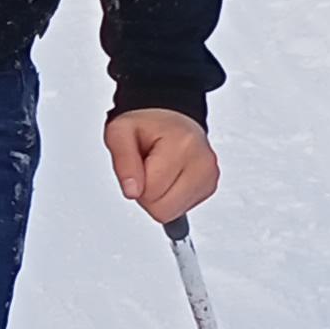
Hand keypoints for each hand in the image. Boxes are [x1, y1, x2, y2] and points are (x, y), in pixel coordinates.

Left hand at [105, 107, 218, 224]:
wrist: (170, 115)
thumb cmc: (146, 124)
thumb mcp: (120, 133)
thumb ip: (123, 162)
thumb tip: (132, 192)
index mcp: (182, 145)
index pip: (150, 194)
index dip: (136, 184)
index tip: (139, 162)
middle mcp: (202, 162)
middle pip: (163, 210)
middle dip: (148, 194)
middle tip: (148, 168)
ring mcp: (209, 176)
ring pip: (173, 213)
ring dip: (160, 197)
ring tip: (160, 170)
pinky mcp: (210, 186)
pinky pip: (182, 209)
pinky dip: (172, 197)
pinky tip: (171, 175)